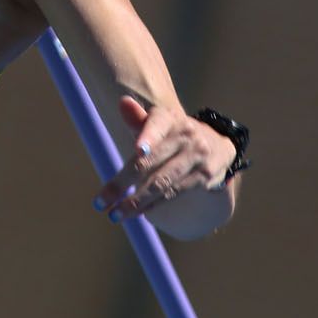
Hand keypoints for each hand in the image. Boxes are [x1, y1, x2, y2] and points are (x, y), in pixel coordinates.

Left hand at [93, 95, 235, 222]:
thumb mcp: (158, 124)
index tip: (138, 150)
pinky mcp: (205, 176)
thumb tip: (123, 103)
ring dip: (136, 202)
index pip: (157, 125)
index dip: (148, 136)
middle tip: (101, 202)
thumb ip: (138, 120)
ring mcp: (197, 156)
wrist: (217, 146)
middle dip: (123, 183)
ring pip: (162, 183)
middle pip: (150, 162)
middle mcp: (186, 135)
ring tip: (116, 214)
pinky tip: (138, 212)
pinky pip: (174, 192)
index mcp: (169, 118)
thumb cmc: (174, 135)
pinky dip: (154, 204)